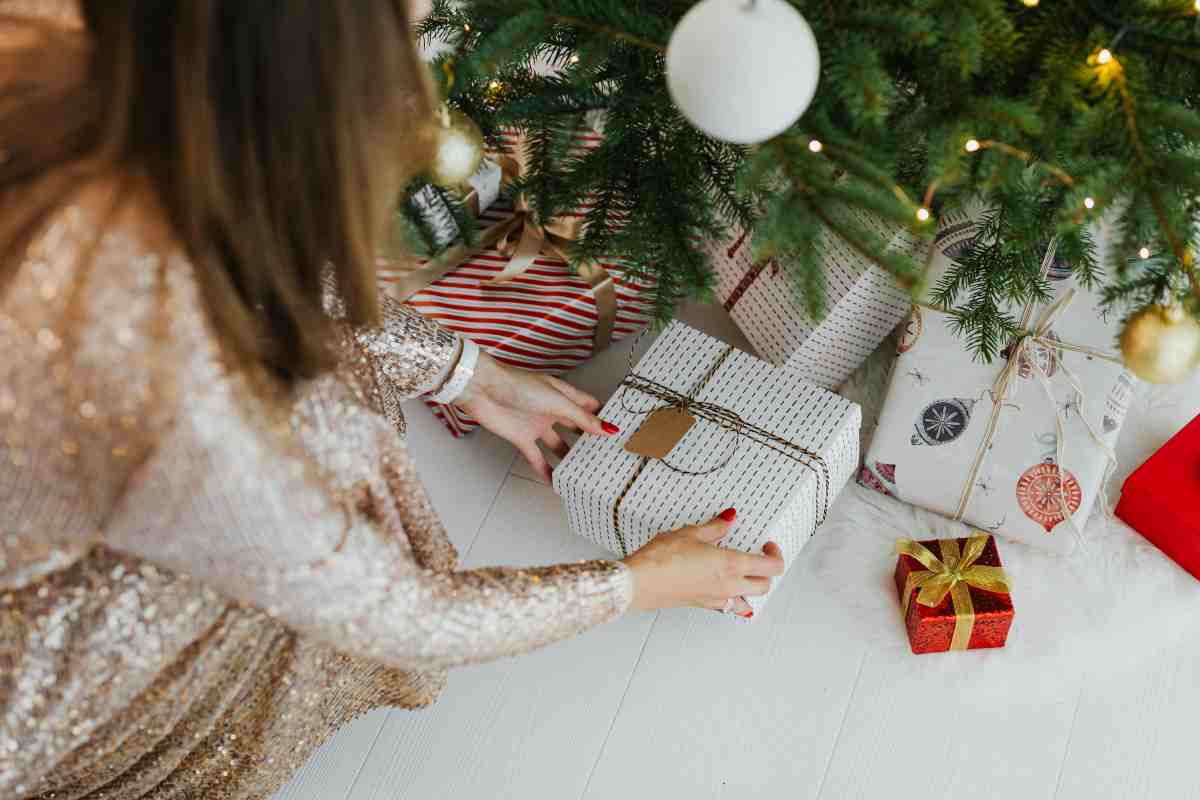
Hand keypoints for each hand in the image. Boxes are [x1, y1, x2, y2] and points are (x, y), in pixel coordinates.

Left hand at [454, 351, 617, 481]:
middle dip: (589, 440)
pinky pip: (537, 458)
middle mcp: (552, 411)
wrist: (484, 391)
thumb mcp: (557, 401)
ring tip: (584, 472)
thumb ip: (581, 418)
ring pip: (558, 445)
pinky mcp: (522, 438)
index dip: (603, 416)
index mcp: (563, 395)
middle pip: (575, 428)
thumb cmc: (517, 385)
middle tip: (605, 455)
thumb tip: (607, 428)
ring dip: (569, 458)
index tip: (619, 430)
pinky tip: (555, 482)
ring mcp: (537, 425)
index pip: (589, 406)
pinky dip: (546, 470)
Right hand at [621, 509, 784, 618]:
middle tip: (759, 556)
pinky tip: (722, 586)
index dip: (776, 554)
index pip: (771, 566)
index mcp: (731, 565)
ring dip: (753, 589)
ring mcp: (716, 599)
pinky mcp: (702, 605)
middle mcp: (728, 586)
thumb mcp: (690, 533)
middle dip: (767, 571)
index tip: (767, 544)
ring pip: (749, 601)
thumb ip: (714, 527)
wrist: (639, 583)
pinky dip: (733, 598)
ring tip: (745, 574)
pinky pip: (729, 606)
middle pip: (765, 586)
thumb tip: (727, 519)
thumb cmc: (661, 560)